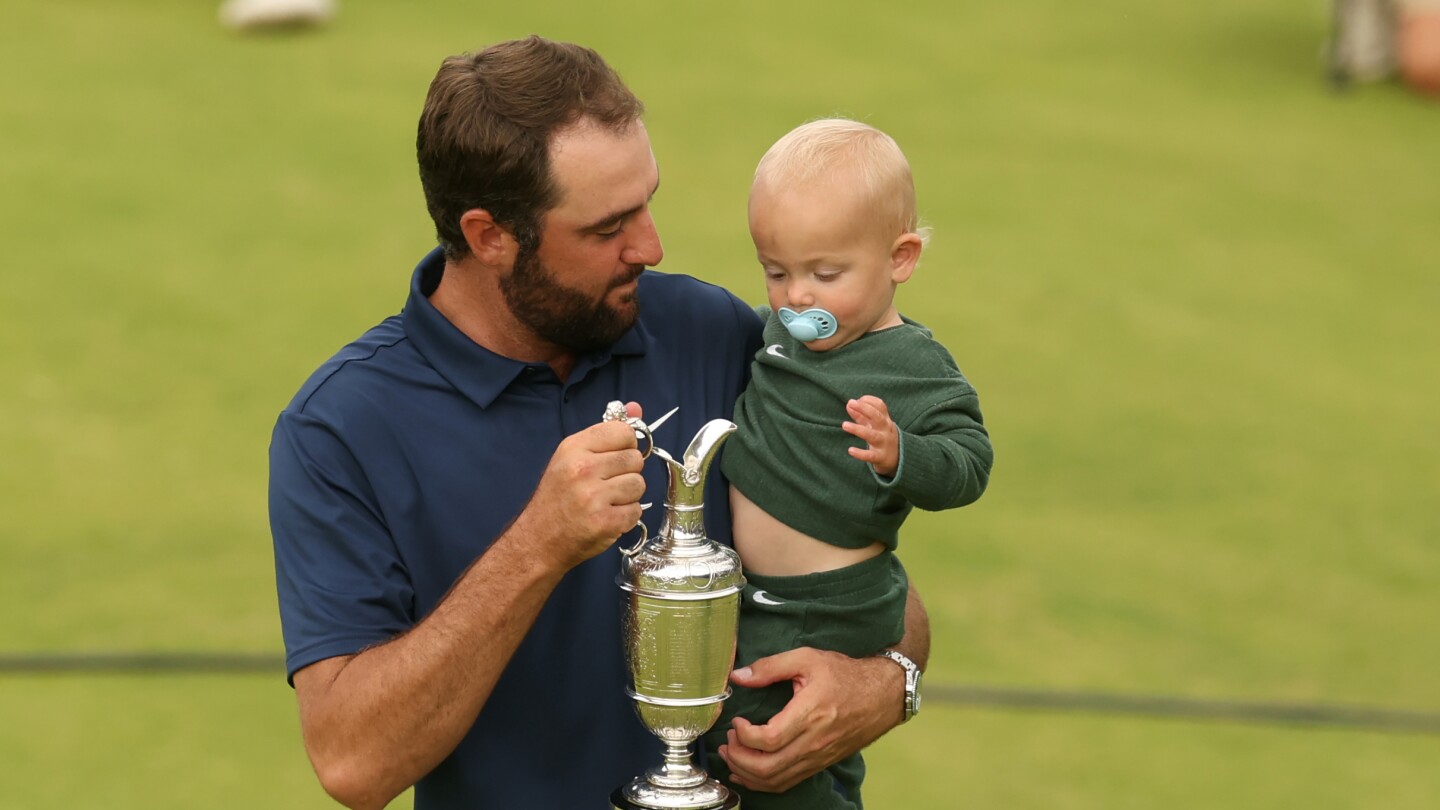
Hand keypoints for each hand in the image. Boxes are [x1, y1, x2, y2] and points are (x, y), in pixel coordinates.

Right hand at [513, 402, 646, 569]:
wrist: (539, 539)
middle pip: (635, 458)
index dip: (625, 445)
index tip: (614, 456)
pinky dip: (626, 517)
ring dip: (628, 496)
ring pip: (639, 484)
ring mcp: (594, 497)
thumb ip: (606, 432)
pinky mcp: (604, 522)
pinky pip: (636, 511)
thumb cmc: (558, 497)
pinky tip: (606, 517)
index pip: (623, 431)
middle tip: (606, 484)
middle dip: (626, 472)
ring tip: (605, 501)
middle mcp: (582, 469)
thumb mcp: (573, 457)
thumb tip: (636, 407)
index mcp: (574, 448)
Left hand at [717, 648, 902, 792]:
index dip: (744, 736)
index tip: (736, 722)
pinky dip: (764, 782)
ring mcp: (818, 757)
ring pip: (775, 780)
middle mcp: (814, 742)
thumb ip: (771, 666)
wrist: (883, 695)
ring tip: (732, 755)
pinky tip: (749, 772)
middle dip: (738, 758)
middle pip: (767, 767)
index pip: (768, 739)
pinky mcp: (820, 764)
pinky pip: (787, 782)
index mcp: (810, 714)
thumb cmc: (845, 674)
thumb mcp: (808, 658)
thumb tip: (739, 677)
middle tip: (728, 741)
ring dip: (747, 772)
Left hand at [843, 396, 898, 477]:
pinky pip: (870, 456)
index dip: (868, 401)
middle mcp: (886, 430)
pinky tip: (850, 450)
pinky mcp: (880, 457)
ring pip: (872, 435)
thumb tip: (849, 404)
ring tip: (844, 425)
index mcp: (885, 420)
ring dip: (858, 429)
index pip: (880, 406)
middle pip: (878, 417)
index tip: (855, 401)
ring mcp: (884, 443)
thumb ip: (862, 415)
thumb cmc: (883, 437)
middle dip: (865, 409)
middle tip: (850, 403)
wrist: (899, 459)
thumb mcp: (875, 425)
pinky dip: (860, 453)